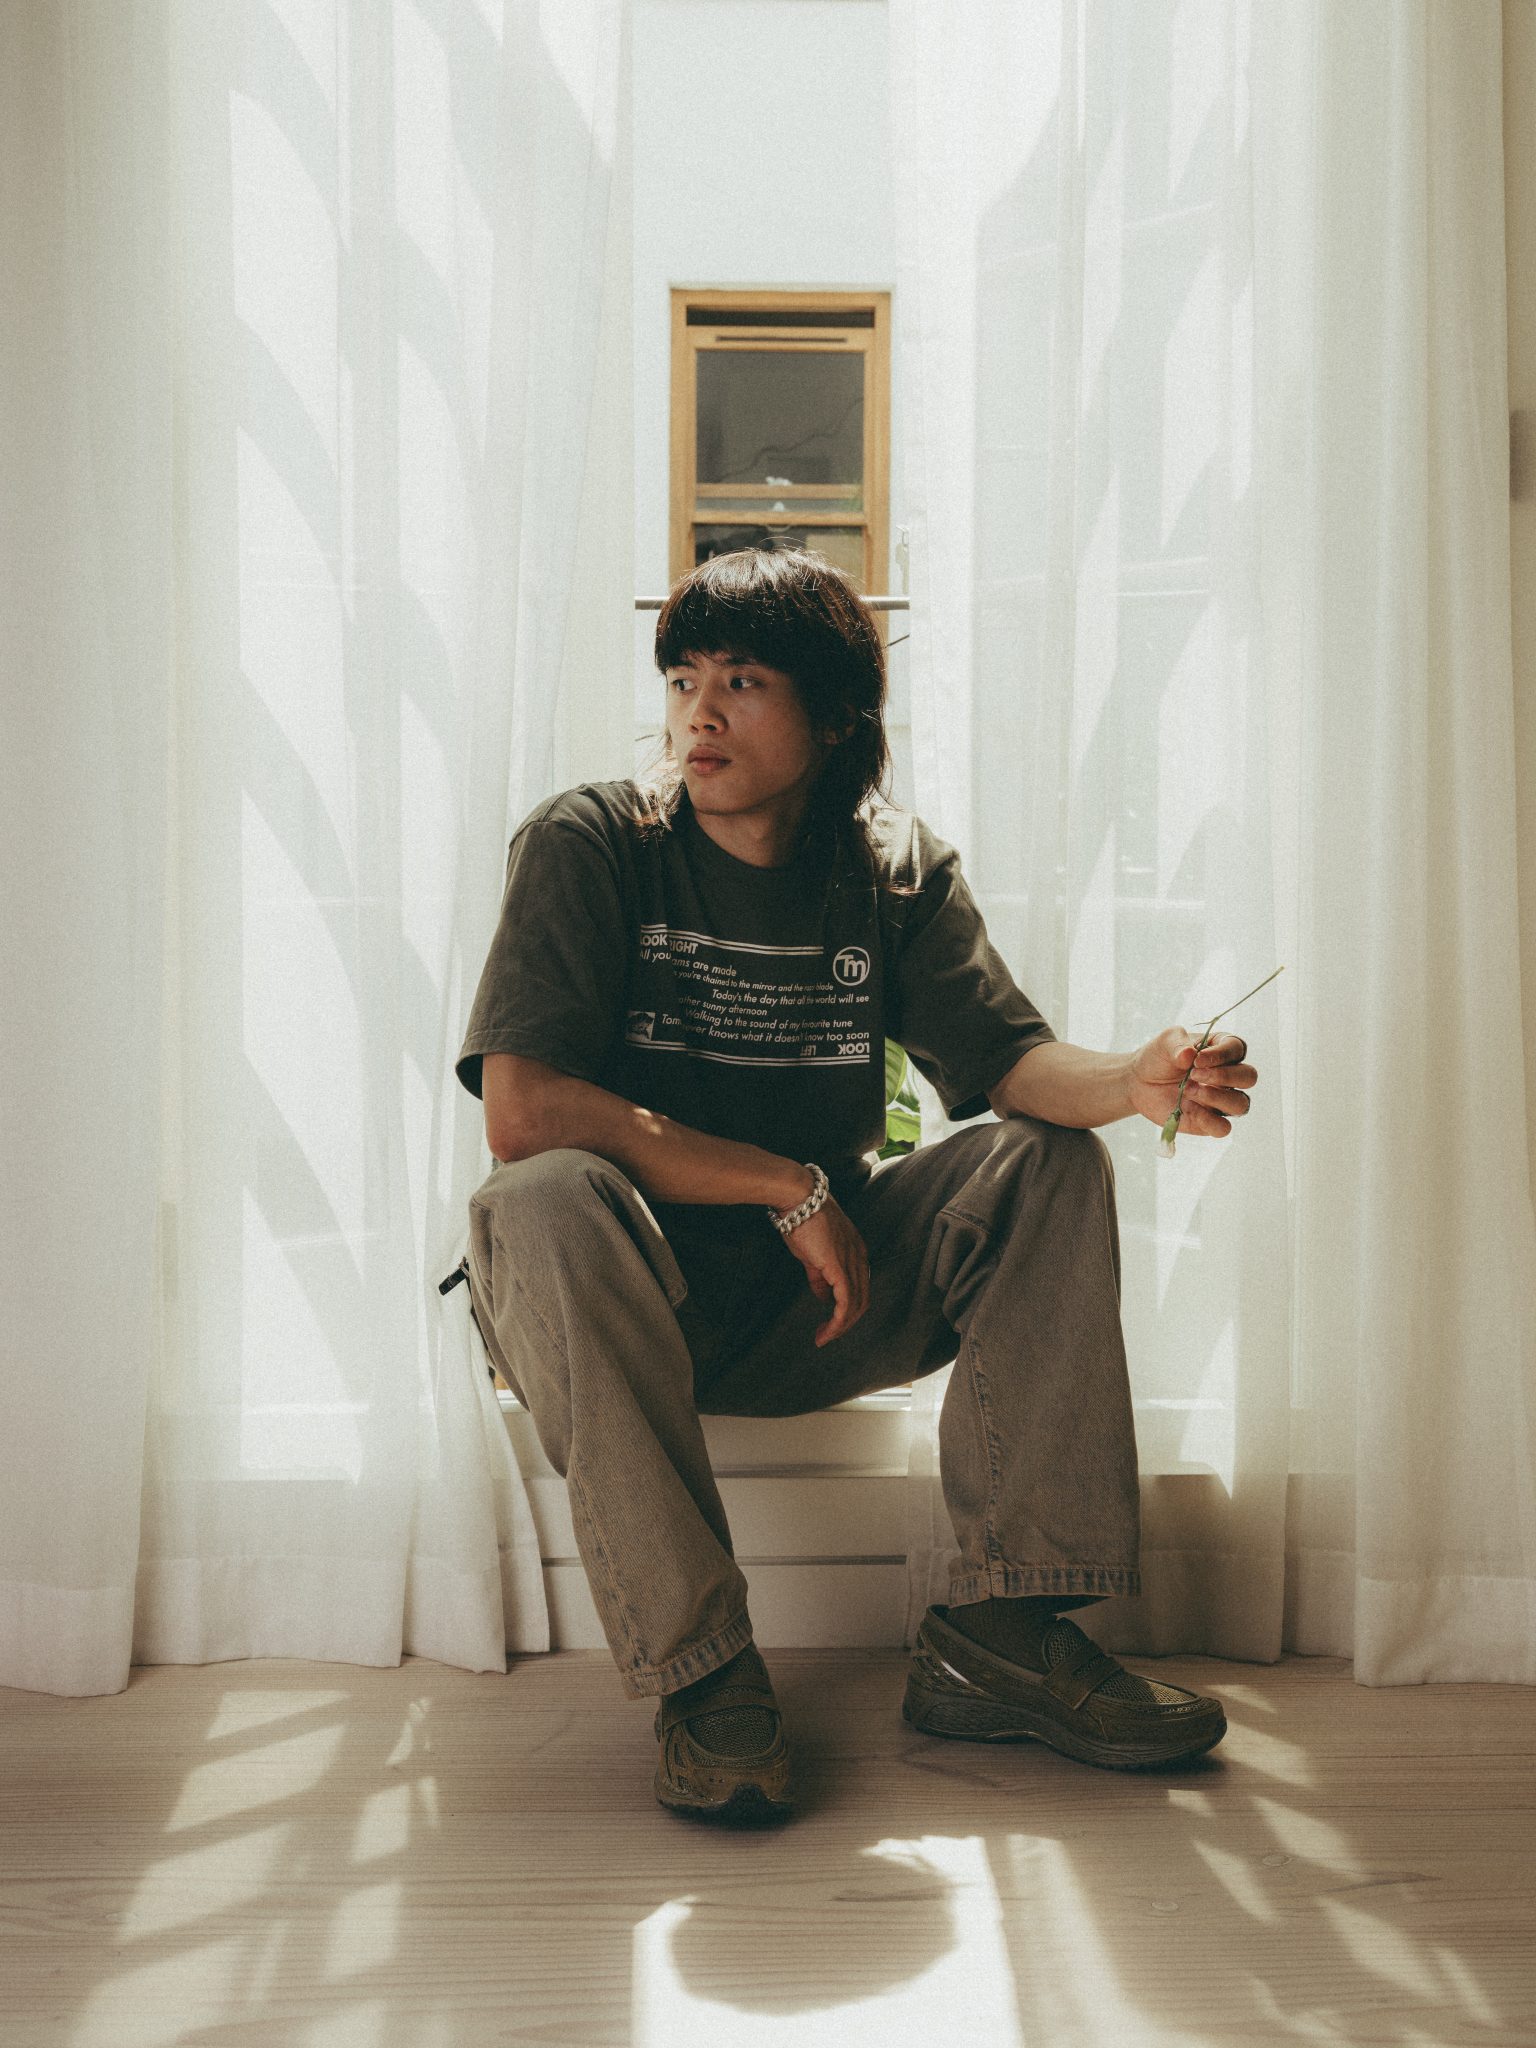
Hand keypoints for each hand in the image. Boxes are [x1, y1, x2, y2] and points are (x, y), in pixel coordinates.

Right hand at [779, 1194, 869, 1344]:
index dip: (848, 1307)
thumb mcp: (813, 1253)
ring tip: (824, 1337)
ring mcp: (852, 1262)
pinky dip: (837, 1322)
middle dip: (846, 1323)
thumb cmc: (803, 1219)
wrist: (799, 1198)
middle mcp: (860, 1258)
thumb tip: (823, 1296)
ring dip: (841, 1327)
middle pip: (862, 1300)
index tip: (831, 1321)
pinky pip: (845, 1303)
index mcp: (857, 1251)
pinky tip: (825, 1332)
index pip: (860, 1287)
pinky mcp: (839, 1267)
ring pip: (855, 1305)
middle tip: (827, 1335)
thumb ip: (820, 1276)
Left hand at [1128, 1025, 1258, 1138]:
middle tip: (1194, 1074)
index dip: (1221, 1055)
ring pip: (1241, 1104)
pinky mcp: (1208, 1121)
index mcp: (1222, 1050)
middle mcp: (1227, 1076)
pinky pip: (1223, 1128)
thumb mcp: (1164, 1042)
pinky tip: (1189, 1109)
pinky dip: (1209, 1121)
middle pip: (1249, 1077)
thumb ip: (1177, 1043)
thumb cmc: (1158, 1058)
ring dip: (1215, 1098)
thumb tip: (1189, 1055)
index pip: (1237, 1049)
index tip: (1197, 1059)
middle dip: (1224, 1076)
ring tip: (1187, 1090)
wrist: (1139, 1082)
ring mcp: (1220, 1100)